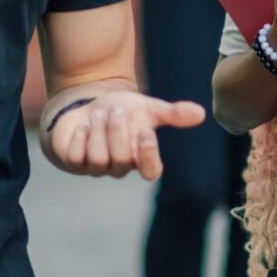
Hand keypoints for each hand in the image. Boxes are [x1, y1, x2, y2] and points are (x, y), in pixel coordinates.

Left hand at [45, 91, 205, 179]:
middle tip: (115, 110)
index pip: (151, 171)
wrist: (89, 105)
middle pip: (121, 159)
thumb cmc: (124, 110)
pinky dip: (79, 137)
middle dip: (117, 130)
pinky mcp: (75, 163)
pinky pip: (76, 157)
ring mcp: (97, 168)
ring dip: (98, 131)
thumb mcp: (148, 108)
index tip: (144, 132)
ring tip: (98, 114)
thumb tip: (201, 113)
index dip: (147, 155)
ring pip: (98, 158)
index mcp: (141, 157)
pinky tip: (82, 127)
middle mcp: (120, 167)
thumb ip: (173, 113)